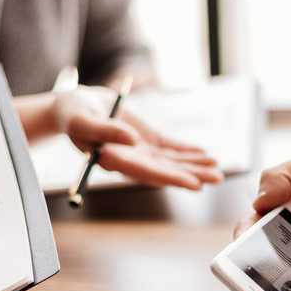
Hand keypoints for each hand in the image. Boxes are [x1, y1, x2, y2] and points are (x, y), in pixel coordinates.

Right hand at [54, 86, 223, 189]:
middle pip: (165, 170)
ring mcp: (140, 150)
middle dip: (191, 175)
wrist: (74, 106)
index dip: (171, 178)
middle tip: (216, 178)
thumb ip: (105, 130)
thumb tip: (132, 140)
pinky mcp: (146, 138)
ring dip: (195, 164)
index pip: (147, 173)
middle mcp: (130, 160)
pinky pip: (170, 147)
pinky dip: (188, 150)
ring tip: (217, 169)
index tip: (193, 184)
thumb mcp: (84, 120)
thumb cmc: (73, 113)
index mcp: (114, 160)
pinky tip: (205, 154)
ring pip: (171, 161)